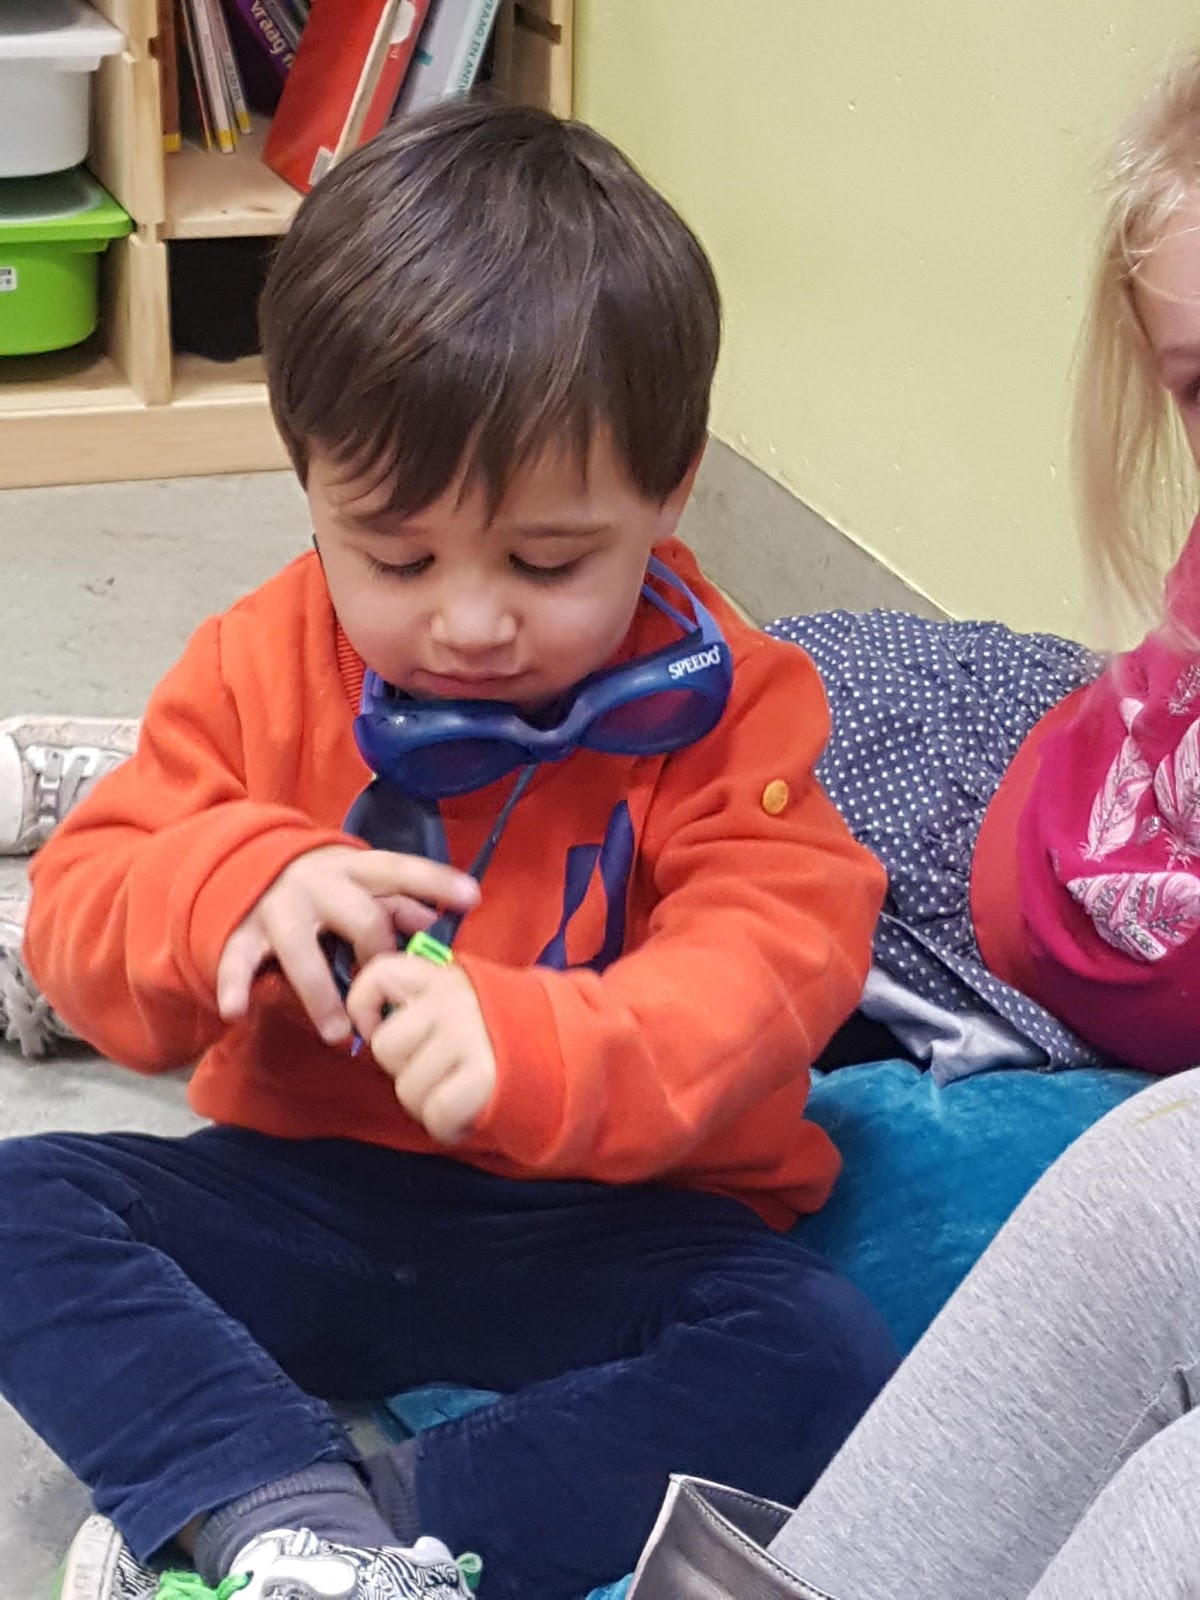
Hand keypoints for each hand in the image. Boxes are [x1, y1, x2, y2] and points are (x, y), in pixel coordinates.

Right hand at [216, 845, 478, 1045]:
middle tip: (388, 994)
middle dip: (378, 957)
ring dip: (323, 996)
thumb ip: (398, 901)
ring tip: (340, 1036)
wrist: (245, 859)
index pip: (401, 870)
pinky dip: (234, 984)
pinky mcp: (242, 929)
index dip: (436, 882)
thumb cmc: (324, 884)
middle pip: (359, 918)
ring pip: (303, 951)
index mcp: (353, 868)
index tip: (472, 897)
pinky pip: (238, 959)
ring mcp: (278, 906)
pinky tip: (237, 1010)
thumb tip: (434, 924)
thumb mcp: (361, 883)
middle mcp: (317, 882)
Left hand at [347, 954, 495, 1143]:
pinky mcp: (484, 1077)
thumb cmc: (510, 1036)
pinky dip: (449, 1126)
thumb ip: (424, 1003)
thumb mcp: (470, 1000)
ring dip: (428, 1102)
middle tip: (441, 1071)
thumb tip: (370, 1028)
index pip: (379, 974)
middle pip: (386, 1047)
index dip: (365, 1006)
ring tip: (460, 1092)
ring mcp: (469, 1037)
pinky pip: (435, 1115)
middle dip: (405, 1069)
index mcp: (447, 977)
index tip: (379, 1027)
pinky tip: (470, 1113)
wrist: (577, 1059)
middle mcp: (455, 1001)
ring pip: (407, 1089)